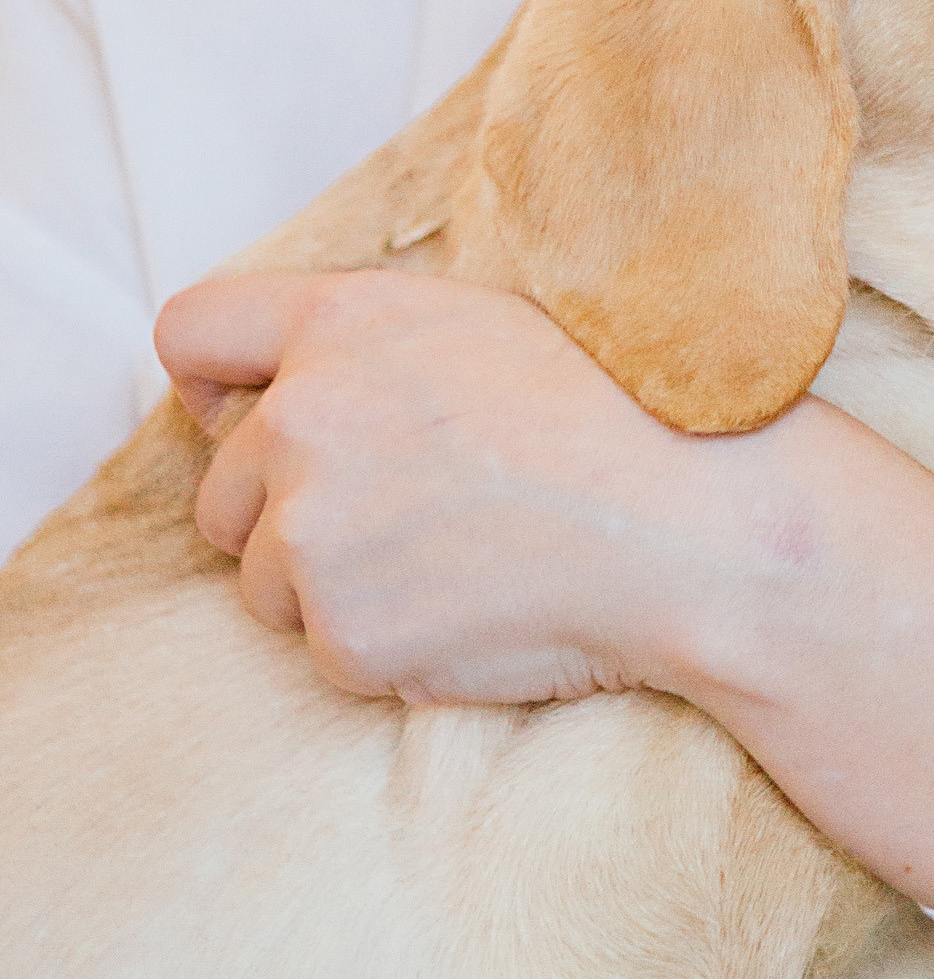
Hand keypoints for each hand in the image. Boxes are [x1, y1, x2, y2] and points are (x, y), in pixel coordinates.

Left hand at [155, 268, 933, 901]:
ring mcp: (314, 533)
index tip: (252, 415)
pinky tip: (481, 613)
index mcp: (343, 322)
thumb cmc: (620, 414)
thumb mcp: (492, 325)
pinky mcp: (344, 635)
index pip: (192, 332)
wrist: (697, 529)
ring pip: (268, 582)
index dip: (217, 382)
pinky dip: (390, 650)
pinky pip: (330, 655)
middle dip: (294, 510)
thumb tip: (263, 400)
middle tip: (418, 515)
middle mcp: (304, 418)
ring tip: (463, 562)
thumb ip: (371, 347)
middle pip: (224, 486)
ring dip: (339, 587)